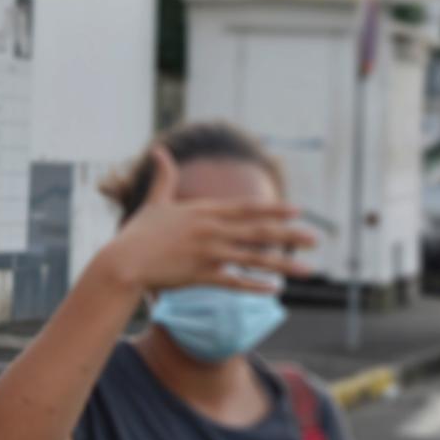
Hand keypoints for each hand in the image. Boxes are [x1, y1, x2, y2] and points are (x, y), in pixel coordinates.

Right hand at [102, 146, 313, 295]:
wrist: (123, 262)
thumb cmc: (138, 233)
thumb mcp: (154, 201)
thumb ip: (164, 177)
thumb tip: (159, 150)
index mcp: (203, 212)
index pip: (246, 209)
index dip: (273, 210)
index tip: (298, 211)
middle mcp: (211, 230)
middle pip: (258, 231)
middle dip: (290, 235)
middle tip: (316, 238)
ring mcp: (208, 253)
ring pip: (254, 258)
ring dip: (284, 263)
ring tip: (309, 269)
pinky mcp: (202, 275)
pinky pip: (235, 281)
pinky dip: (255, 285)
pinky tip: (274, 289)